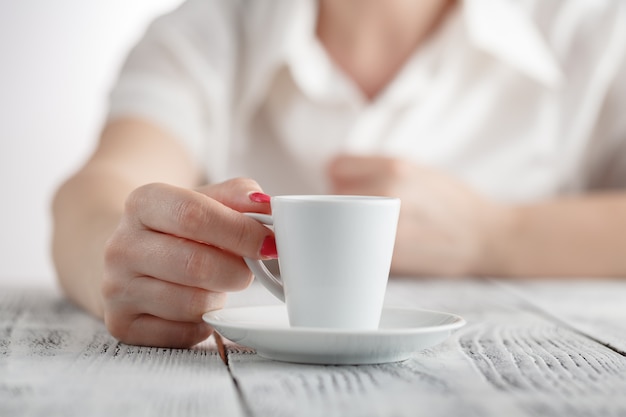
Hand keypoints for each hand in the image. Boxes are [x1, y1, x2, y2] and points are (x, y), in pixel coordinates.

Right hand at [102, 179, 273, 347]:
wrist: (129, 255)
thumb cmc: (177, 228)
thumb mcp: (205, 200)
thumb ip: (239, 196)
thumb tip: (267, 206)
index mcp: (142, 203)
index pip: (193, 215)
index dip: (240, 231)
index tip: (269, 243)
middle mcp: (121, 246)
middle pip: (195, 265)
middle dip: (237, 271)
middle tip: (249, 269)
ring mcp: (116, 288)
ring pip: (192, 304)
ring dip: (219, 297)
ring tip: (216, 283)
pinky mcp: (122, 325)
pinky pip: (185, 333)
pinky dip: (204, 323)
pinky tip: (197, 304)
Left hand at [327, 155, 506, 275]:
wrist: (488, 237)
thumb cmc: (454, 202)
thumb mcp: (420, 170)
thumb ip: (380, 170)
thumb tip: (334, 175)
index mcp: (395, 166)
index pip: (335, 167)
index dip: (339, 177)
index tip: (346, 185)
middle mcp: (389, 193)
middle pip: (334, 196)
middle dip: (342, 203)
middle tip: (360, 210)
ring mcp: (388, 226)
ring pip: (341, 224)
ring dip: (348, 226)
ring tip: (369, 228)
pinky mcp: (390, 257)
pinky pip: (357, 248)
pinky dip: (360, 247)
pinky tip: (377, 246)